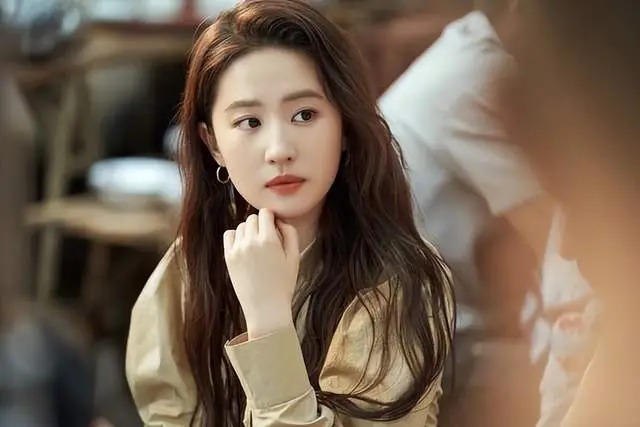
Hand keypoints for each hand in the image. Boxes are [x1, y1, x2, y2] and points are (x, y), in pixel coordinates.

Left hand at [223, 208, 299, 338]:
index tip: (274, 226)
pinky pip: (229, 235)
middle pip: (252, 218)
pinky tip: (244, 246)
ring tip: (256, 246)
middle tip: (267, 238)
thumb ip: (290, 233)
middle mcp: (251, 242)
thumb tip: (279, 221)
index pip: (265, 213)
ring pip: (241, 227)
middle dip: (261, 224)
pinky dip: (236, 236)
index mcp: (269, 240)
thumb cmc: (283, 284)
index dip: (271, 217)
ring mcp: (237, 249)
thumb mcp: (294, 257)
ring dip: (249, 231)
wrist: (265, 308)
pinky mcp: (228, 257)